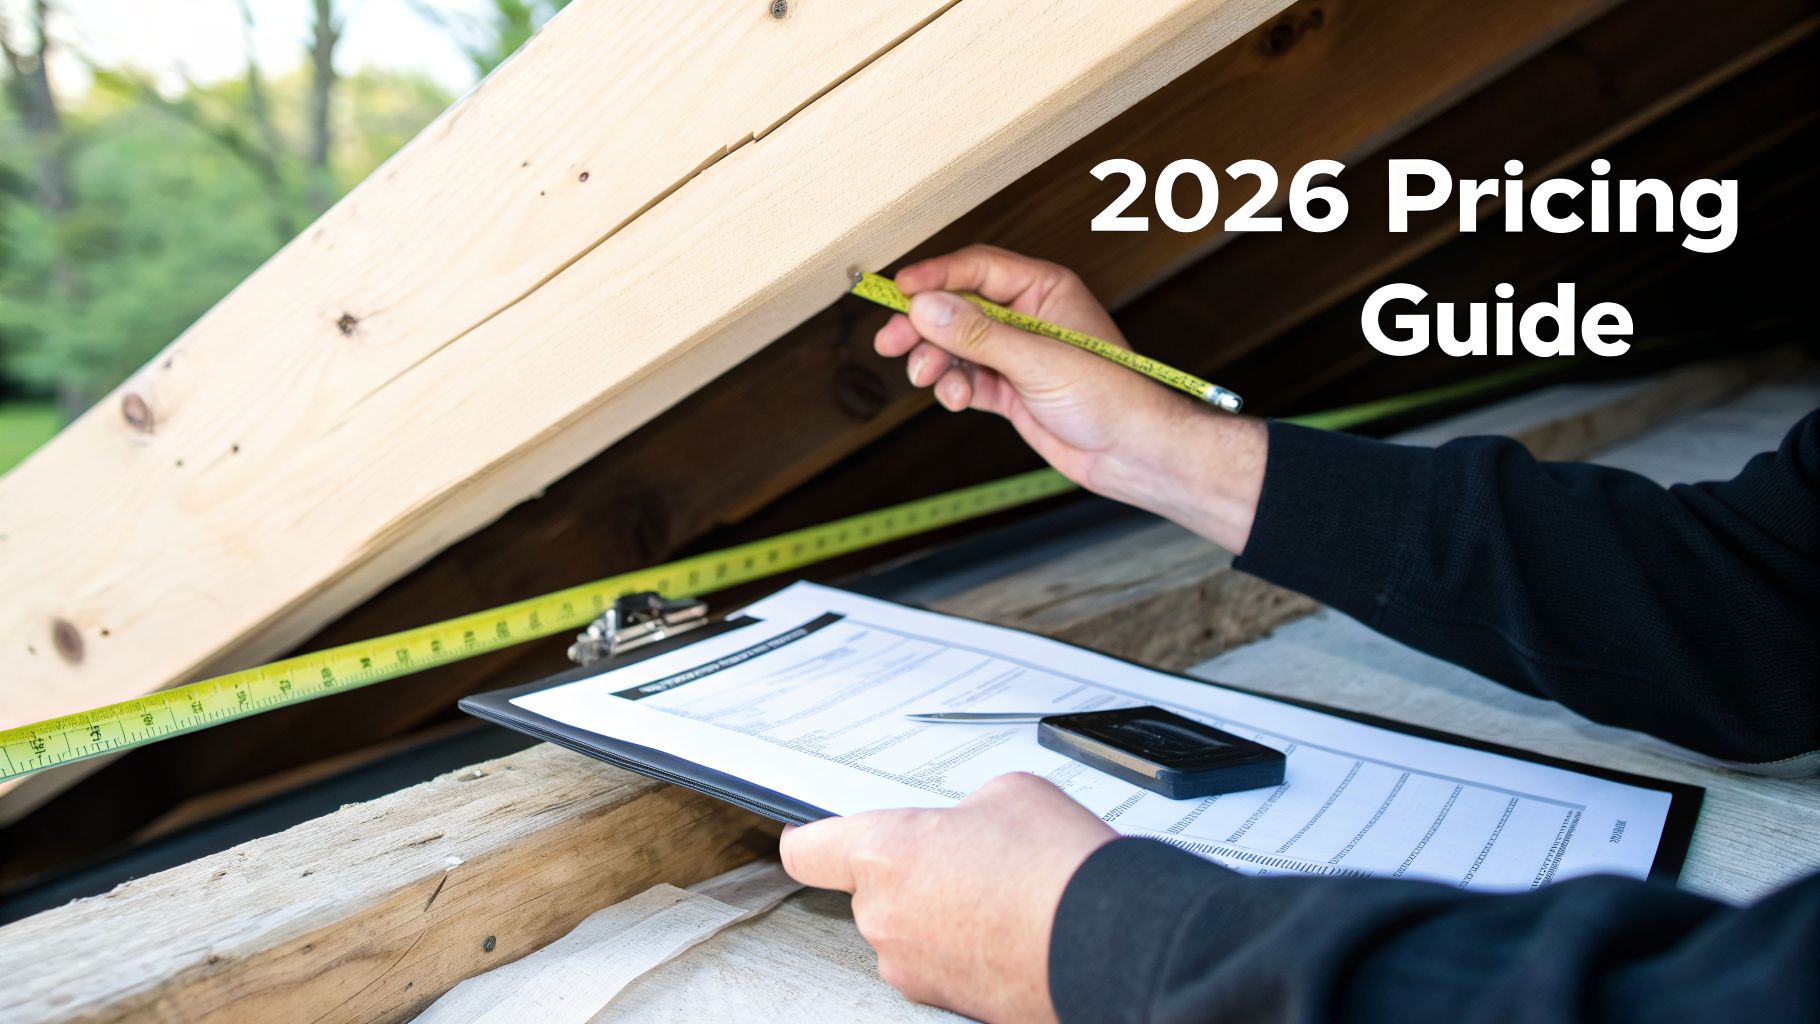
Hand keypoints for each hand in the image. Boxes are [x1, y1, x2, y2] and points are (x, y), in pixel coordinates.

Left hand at [779, 773, 1115, 1022]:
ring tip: (1001, 893)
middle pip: (870, 891)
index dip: (811, 839)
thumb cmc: (1059, 868)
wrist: (1113, 944)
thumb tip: (968, 828)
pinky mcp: (947, 1003)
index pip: (807, 851)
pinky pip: (942, 962)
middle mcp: (885, 919)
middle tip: (965, 855)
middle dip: (911, 872)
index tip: (813, 836)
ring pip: (908, 930)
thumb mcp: (1009, 794)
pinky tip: (1012, 926)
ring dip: (940, 912)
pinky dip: (967, 946)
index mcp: (884, 854)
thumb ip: (964, 809)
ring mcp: (915, 969)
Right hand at [878, 245, 1266, 552]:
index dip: (935, 277)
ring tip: (929, 380)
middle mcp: (1028, 317)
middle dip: (923, 325)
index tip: (899, 290)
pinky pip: (965, 378)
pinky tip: (957, 401)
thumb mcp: (1037, 361)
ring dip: (936, 362)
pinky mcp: (1010, 389)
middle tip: (891, 341)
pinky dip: (953, 389)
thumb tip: (926, 307)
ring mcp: (1017, 354)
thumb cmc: (1112, 397)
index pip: (977, 268)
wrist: (1134, 454)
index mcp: (1044, 290)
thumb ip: (977, 334)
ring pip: (955, 346)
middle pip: (957, 307)